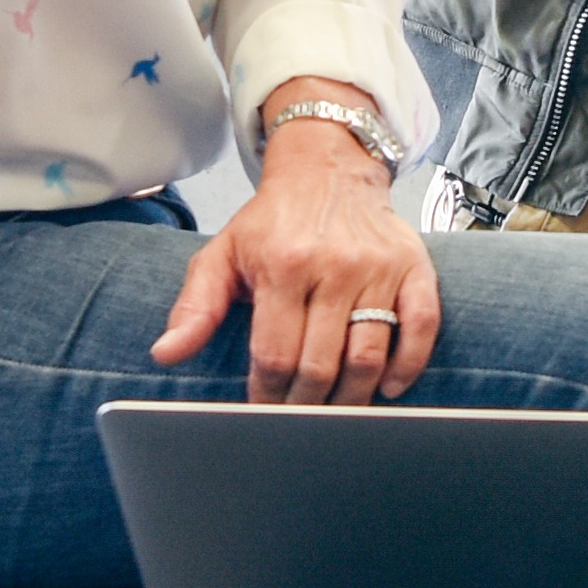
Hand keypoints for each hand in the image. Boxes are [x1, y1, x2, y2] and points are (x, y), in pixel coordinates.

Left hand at [152, 93, 440, 402]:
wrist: (326, 169)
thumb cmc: (272, 220)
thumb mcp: (222, 254)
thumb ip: (195, 307)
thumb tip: (165, 353)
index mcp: (282, 264)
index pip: (275, 354)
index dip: (267, 395)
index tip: (263, 410)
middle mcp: (333, 265)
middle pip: (321, 364)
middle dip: (306, 404)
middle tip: (297, 419)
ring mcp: (378, 267)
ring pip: (368, 355)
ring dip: (352, 398)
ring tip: (335, 410)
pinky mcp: (413, 266)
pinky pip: (421, 326)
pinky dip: (408, 365)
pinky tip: (388, 387)